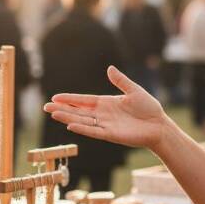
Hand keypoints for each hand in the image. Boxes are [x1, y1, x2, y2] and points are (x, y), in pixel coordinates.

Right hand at [44, 66, 168, 149]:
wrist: (159, 125)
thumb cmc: (148, 108)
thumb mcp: (134, 90)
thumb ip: (121, 81)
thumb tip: (109, 68)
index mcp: (106, 103)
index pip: (83, 101)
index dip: (69, 99)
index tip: (55, 97)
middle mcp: (103, 114)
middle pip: (78, 111)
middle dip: (62, 109)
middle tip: (45, 107)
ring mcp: (106, 125)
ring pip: (82, 121)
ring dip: (68, 118)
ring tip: (53, 114)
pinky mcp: (111, 135)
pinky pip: (94, 131)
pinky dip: (83, 128)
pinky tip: (71, 125)